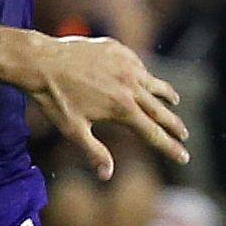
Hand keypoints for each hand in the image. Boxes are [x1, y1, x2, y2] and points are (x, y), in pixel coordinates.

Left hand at [26, 35, 188, 179]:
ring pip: (154, 83)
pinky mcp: (118, 49)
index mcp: (123, 108)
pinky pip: (138, 65)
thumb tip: (108, 176)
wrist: (40, 60)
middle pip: (161, 110)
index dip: (170, 147)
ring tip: (174, 102)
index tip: (185, 157)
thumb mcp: (73, 129)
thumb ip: (94, 151)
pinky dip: (143, 75)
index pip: (154, 133)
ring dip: (166, 95)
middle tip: (185, 135)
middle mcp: (130, 85)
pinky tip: (143, 79)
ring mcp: (126, 65)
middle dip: (174, 125)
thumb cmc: (54, 98)